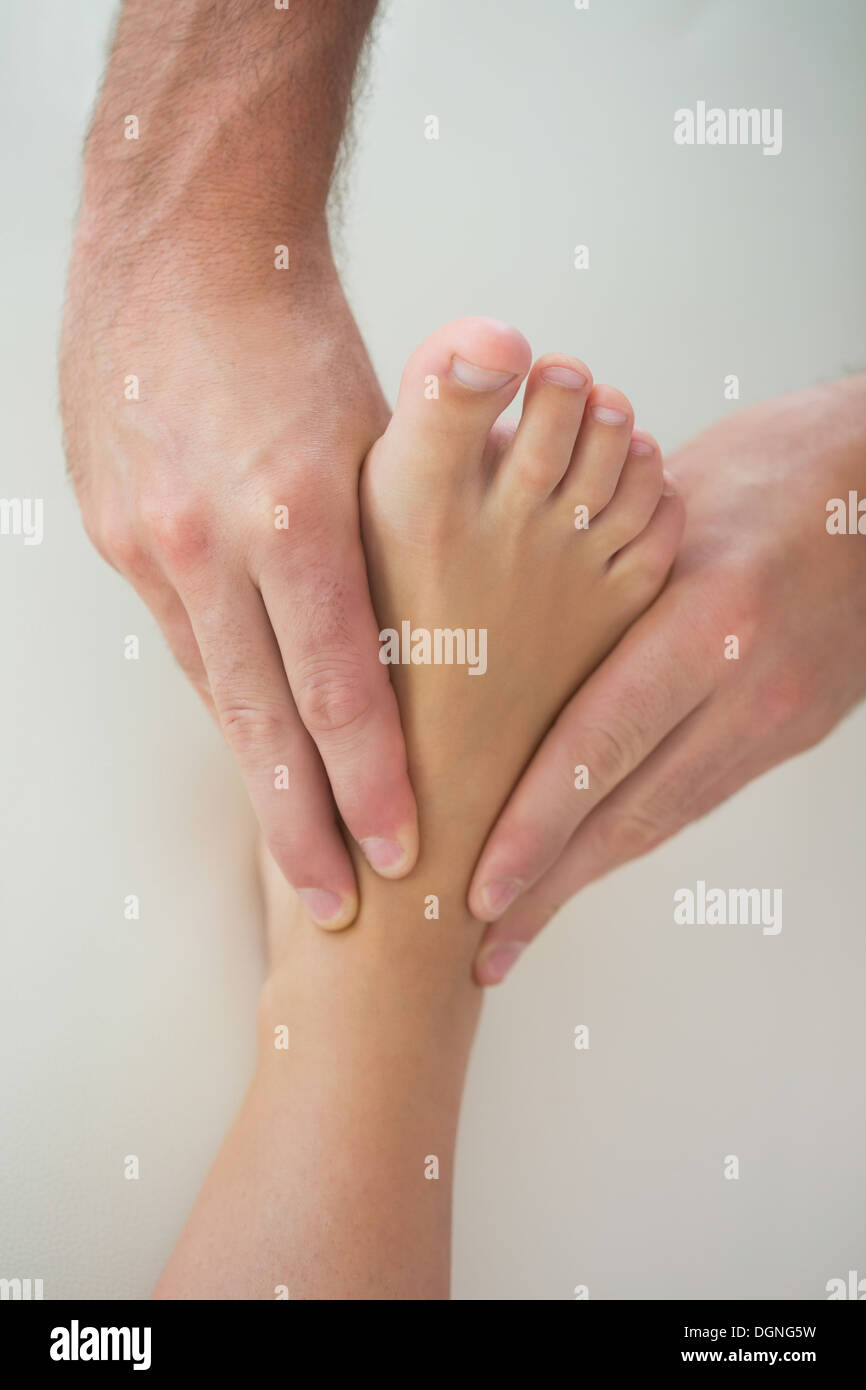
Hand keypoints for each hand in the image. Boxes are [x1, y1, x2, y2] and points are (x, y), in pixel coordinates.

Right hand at [61, 234, 416, 927]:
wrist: (175, 243)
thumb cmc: (299, 328)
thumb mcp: (370, 430)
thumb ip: (392, 535)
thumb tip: (423, 627)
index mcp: (287, 513)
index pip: (338, 681)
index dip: (368, 776)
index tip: (400, 850)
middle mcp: (206, 542)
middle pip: (262, 719)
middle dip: (300, 825)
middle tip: (334, 909)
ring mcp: (149, 543)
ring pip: (217, 686)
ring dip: (258, 771)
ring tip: (294, 846)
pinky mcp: (118, 533)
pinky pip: (184, 638)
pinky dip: (228, 692)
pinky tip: (254, 736)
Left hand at [469, 375, 865, 979]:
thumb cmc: (774, 464)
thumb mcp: (667, 502)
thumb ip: (592, 587)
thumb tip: (496, 651)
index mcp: (712, 618)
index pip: (602, 744)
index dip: (537, 828)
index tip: (480, 889)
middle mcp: (751, 685)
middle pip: (635, 812)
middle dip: (551, 887)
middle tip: (483, 949)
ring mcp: (781, 716)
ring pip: (669, 817)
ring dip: (590, 875)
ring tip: (522, 922)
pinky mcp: (794, 729)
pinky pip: (701, 793)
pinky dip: (638, 830)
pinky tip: (590, 854)